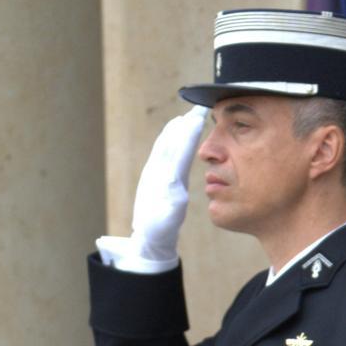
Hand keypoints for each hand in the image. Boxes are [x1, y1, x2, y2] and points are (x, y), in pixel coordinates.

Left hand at [130, 105, 208, 260]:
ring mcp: (154, 172)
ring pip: (166, 144)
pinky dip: (171, 139)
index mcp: (165, 180)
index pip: (178, 151)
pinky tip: (175, 135)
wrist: (147, 236)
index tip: (197, 118)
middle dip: (184, 125)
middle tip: (197, 110)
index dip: (188, 134)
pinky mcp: (154, 174)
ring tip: (187, 117)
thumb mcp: (169, 216)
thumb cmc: (160, 228)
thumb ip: (172, 200)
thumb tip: (173, 183)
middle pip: (171, 142)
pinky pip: (163, 151)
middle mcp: (157, 172)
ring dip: (177, 129)